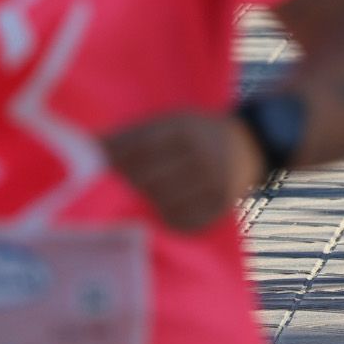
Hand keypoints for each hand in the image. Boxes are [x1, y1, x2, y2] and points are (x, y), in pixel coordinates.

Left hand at [102, 111, 261, 232]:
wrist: (253, 143)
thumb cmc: (199, 132)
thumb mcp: (174, 121)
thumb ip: (136, 134)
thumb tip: (91, 147)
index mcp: (186, 128)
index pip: (139, 149)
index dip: (113, 163)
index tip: (93, 171)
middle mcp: (202, 153)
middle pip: (148, 180)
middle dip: (125, 189)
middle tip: (106, 196)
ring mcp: (214, 180)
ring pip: (163, 204)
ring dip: (144, 208)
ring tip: (132, 207)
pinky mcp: (222, 203)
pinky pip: (184, 221)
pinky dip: (168, 221)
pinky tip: (160, 215)